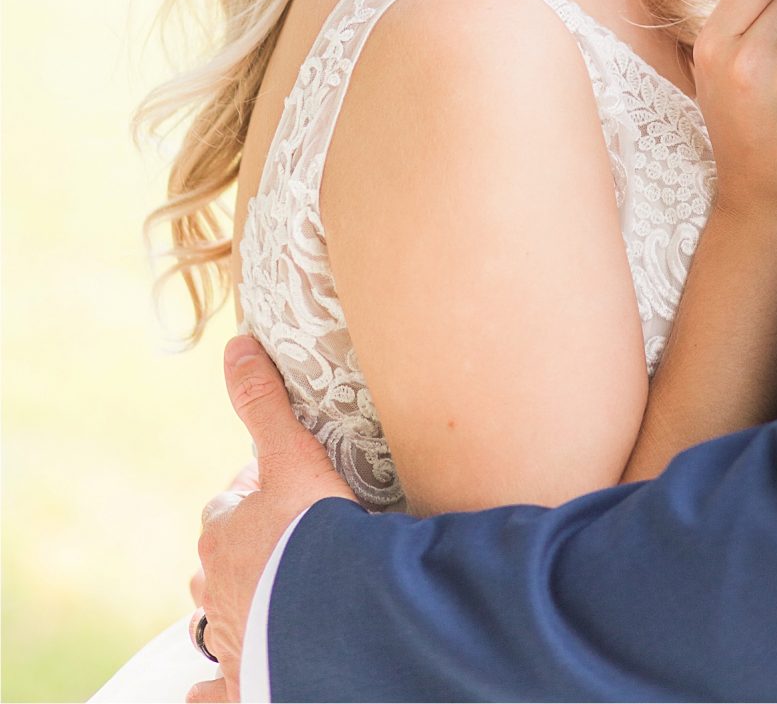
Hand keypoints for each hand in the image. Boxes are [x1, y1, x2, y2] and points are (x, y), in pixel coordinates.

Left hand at [187, 335, 354, 701]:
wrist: (329, 612)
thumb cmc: (310, 530)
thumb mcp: (291, 454)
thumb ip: (264, 401)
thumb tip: (236, 344)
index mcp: (222, 529)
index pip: (231, 500)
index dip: (258, 489)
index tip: (291, 486)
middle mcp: (215, 584)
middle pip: (223, 557)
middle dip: (248, 548)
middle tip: (290, 542)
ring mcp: (229, 633)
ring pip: (221, 615)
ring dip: (238, 608)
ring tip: (270, 599)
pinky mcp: (245, 678)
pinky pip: (217, 689)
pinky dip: (213, 689)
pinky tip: (210, 690)